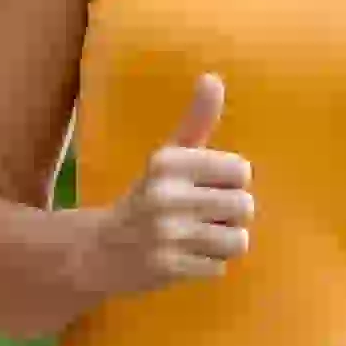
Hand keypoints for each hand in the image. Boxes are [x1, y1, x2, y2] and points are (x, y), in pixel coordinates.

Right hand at [82, 70, 253, 300]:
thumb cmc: (148, 197)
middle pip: (245, 207)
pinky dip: (207, 266)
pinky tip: (184, 258)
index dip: (232, 183)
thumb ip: (197, 119)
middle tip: (202, 217)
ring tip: (196, 238)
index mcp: (168, 162)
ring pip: (237, 241)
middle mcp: (165, 195)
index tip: (206, 188)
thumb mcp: (169, 157)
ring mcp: (165, 234)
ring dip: (223, 243)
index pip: (241, 171)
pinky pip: (219, 268)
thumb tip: (213, 77)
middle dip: (231, 216)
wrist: (100, 249)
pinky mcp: (167, 268)